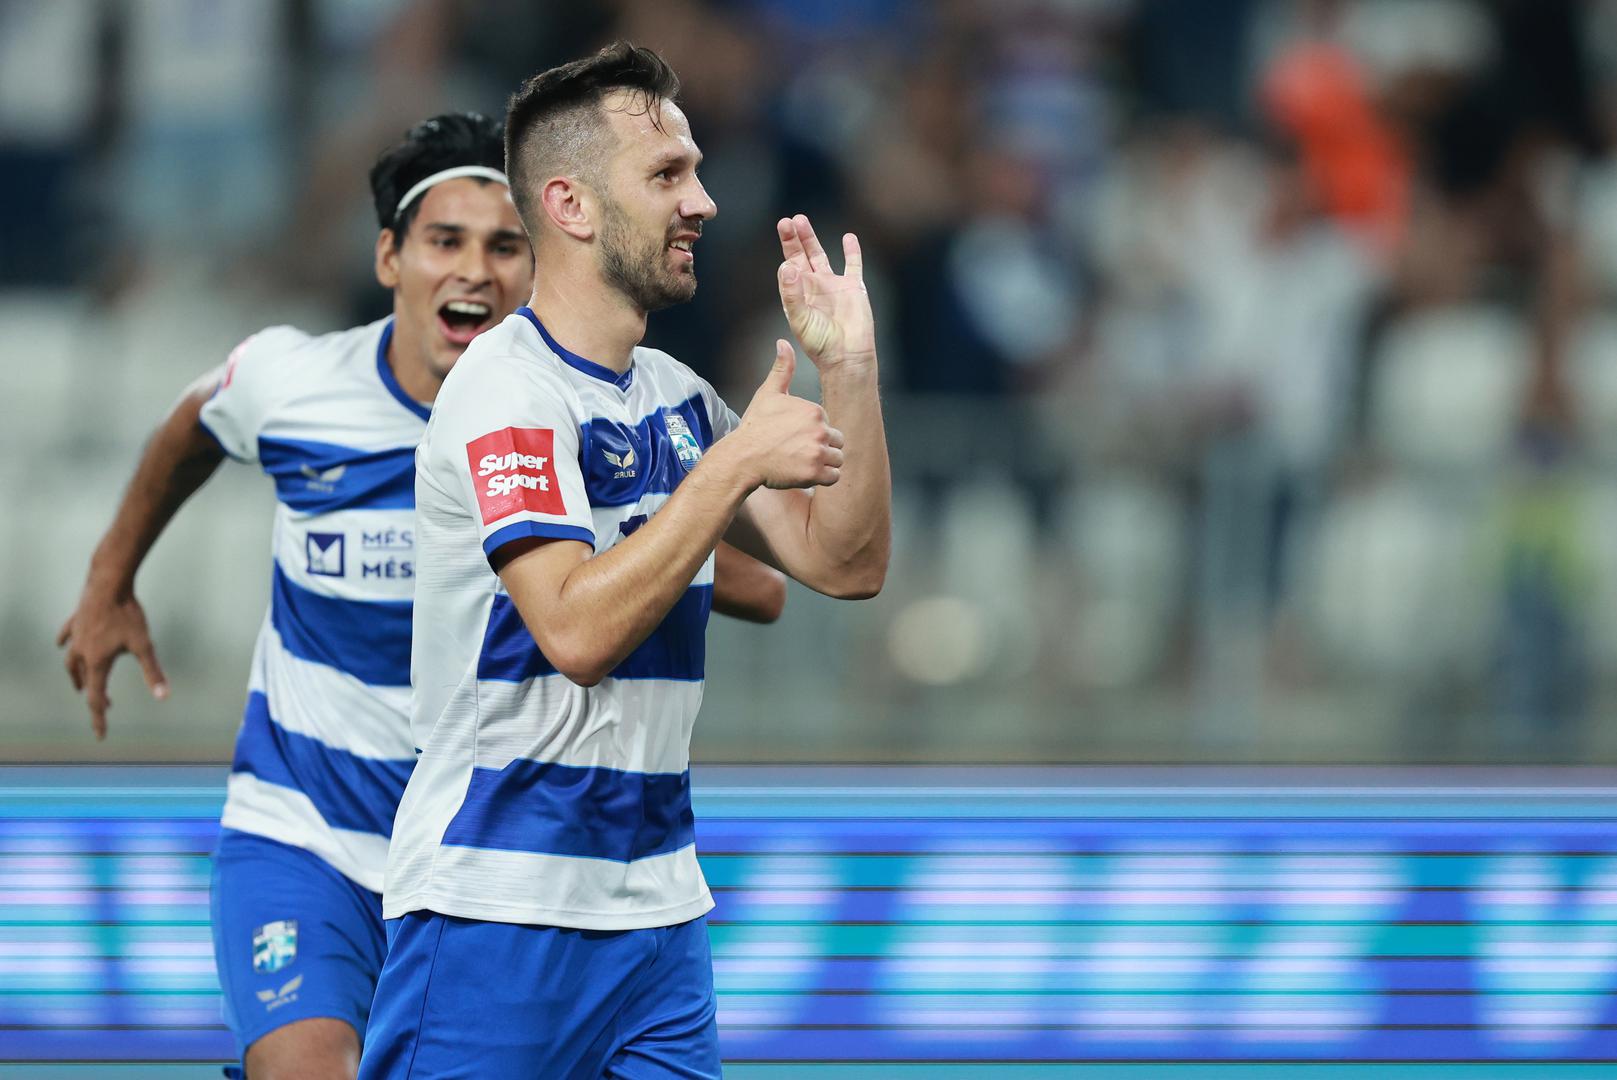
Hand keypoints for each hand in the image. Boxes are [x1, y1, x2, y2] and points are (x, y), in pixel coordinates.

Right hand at [57, 586, 168, 739]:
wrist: (109, 583)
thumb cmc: (128, 614)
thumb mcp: (144, 645)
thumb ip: (153, 672)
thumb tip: (164, 696)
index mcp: (97, 662)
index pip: (96, 698)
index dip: (99, 718)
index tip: (101, 735)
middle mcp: (81, 651)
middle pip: (83, 681)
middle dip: (93, 695)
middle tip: (105, 706)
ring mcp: (76, 635)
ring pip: (71, 661)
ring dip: (76, 675)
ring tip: (79, 683)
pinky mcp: (76, 620)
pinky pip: (66, 636)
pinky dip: (65, 643)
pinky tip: (63, 644)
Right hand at [733, 340, 844, 489]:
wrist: (742, 457)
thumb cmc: (754, 427)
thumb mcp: (768, 394)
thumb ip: (782, 369)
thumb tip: (783, 343)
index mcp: (814, 411)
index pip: (828, 424)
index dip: (814, 432)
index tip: (795, 436)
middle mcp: (820, 430)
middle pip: (837, 442)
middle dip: (823, 447)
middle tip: (799, 451)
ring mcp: (818, 452)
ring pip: (838, 460)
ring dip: (824, 463)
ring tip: (802, 462)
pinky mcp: (815, 473)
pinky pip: (834, 477)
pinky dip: (823, 478)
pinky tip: (805, 473)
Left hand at [776, 214, 873, 369]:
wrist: (847, 355)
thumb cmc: (820, 343)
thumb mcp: (800, 318)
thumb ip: (792, 293)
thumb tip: (787, 266)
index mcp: (798, 293)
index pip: (789, 265)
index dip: (786, 249)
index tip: (784, 232)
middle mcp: (813, 286)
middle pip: (801, 255)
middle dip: (793, 238)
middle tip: (787, 221)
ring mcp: (833, 285)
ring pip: (821, 255)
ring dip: (812, 238)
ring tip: (801, 219)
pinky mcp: (854, 287)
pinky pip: (853, 265)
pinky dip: (852, 251)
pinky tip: (848, 237)